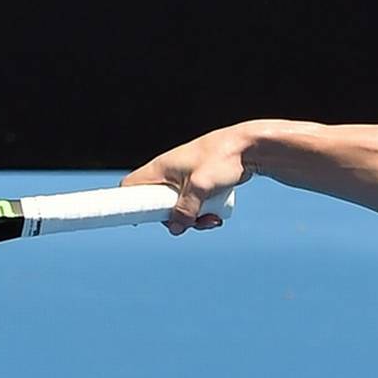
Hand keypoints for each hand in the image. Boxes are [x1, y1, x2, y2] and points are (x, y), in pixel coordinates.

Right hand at [122, 125, 254, 234]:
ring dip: (193, 220)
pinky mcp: (198, 185)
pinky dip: (202, 215)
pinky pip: (193, 206)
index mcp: (160, 168)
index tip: (144, 221)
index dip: (129, 205)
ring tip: (213, 220)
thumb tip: (175, 229)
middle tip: (192, 223)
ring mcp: (183, 180)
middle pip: (157, 206)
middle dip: (174, 220)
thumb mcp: (200, 187)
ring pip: (178, 209)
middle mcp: (168, 175)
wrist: (248, 148)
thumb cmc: (221, 159)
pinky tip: (216, 217)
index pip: (130, 187)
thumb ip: (186, 209)